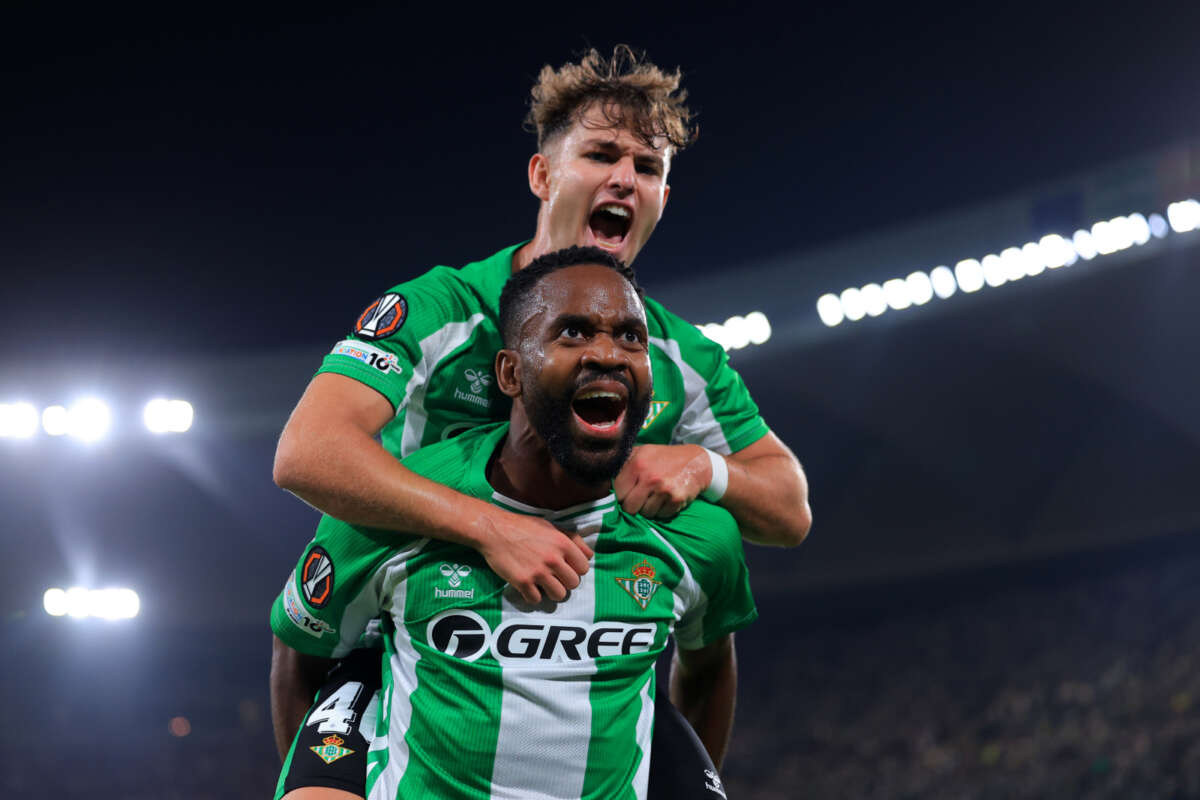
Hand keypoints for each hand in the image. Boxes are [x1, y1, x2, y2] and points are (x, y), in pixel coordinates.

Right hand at [475, 506, 593, 603]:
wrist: (494, 530)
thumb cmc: (523, 527)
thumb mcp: (551, 526)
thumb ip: (572, 540)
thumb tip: (589, 555)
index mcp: (563, 544)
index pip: (584, 567)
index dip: (576, 569)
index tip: (566, 568)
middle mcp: (553, 559)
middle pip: (574, 584)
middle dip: (565, 581)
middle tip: (554, 576)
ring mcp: (538, 572)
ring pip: (559, 595)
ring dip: (552, 591)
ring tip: (543, 584)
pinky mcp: (522, 582)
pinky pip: (536, 599)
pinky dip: (532, 595)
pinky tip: (528, 586)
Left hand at [614, 444, 711, 517]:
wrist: (697, 462)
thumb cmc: (664, 458)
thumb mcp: (643, 452)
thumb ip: (624, 464)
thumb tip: (603, 481)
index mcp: (637, 464)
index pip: (617, 493)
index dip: (620, 497)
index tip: (625, 496)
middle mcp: (649, 477)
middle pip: (629, 508)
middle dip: (633, 507)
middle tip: (640, 499)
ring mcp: (664, 490)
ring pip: (645, 514)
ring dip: (648, 510)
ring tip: (655, 498)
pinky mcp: (676, 500)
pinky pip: (661, 516)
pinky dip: (662, 511)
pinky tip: (666, 500)